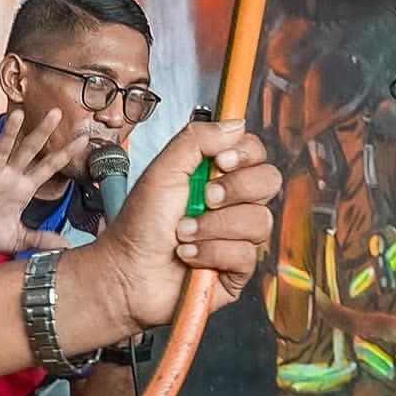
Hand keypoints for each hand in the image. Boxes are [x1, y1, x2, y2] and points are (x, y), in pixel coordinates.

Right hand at [0, 111, 75, 256]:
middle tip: (56, 113)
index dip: (66, 154)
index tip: (83, 139)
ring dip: (10, 133)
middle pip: (29, 150)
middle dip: (42, 132)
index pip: (50, 168)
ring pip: (2, 150)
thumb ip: (40, 239)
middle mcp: (10, 177)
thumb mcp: (17, 238)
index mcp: (24, 189)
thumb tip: (64, 246)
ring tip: (18, 115)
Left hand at [72, 121, 279, 337]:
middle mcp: (232, 203)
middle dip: (234, 190)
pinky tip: (189, 256)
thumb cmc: (140, 223)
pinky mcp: (237, 269)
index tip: (221, 162)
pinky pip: (247, 255)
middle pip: (268, 182)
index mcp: (217, 175)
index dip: (245, 155)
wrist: (127, 271)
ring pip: (259, 220)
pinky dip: (212, 253)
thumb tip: (236, 123)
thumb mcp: (163, 170)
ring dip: (214, 226)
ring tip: (183, 233)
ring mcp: (237, 236)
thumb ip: (197, 140)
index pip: (255, 153)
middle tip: (204, 198)